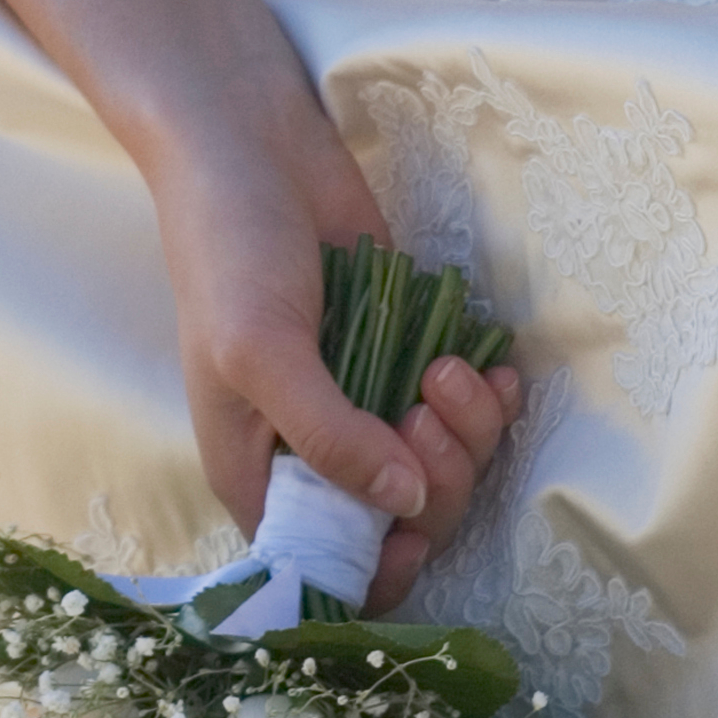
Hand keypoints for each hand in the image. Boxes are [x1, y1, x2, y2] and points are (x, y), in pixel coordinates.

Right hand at [146, 113, 524, 611]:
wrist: (253, 146)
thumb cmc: (229, 252)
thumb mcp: (259, 352)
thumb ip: (329, 436)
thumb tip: (405, 503)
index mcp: (259, 472)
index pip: (322, 567)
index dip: (376, 571)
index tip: (413, 532)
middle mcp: (316, 450)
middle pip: (403, 520)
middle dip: (436, 478)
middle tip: (424, 407)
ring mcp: (368, 401)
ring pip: (446, 466)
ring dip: (468, 432)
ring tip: (449, 367)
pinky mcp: (409, 352)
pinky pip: (470, 409)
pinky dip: (489, 399)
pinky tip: (487, 366)